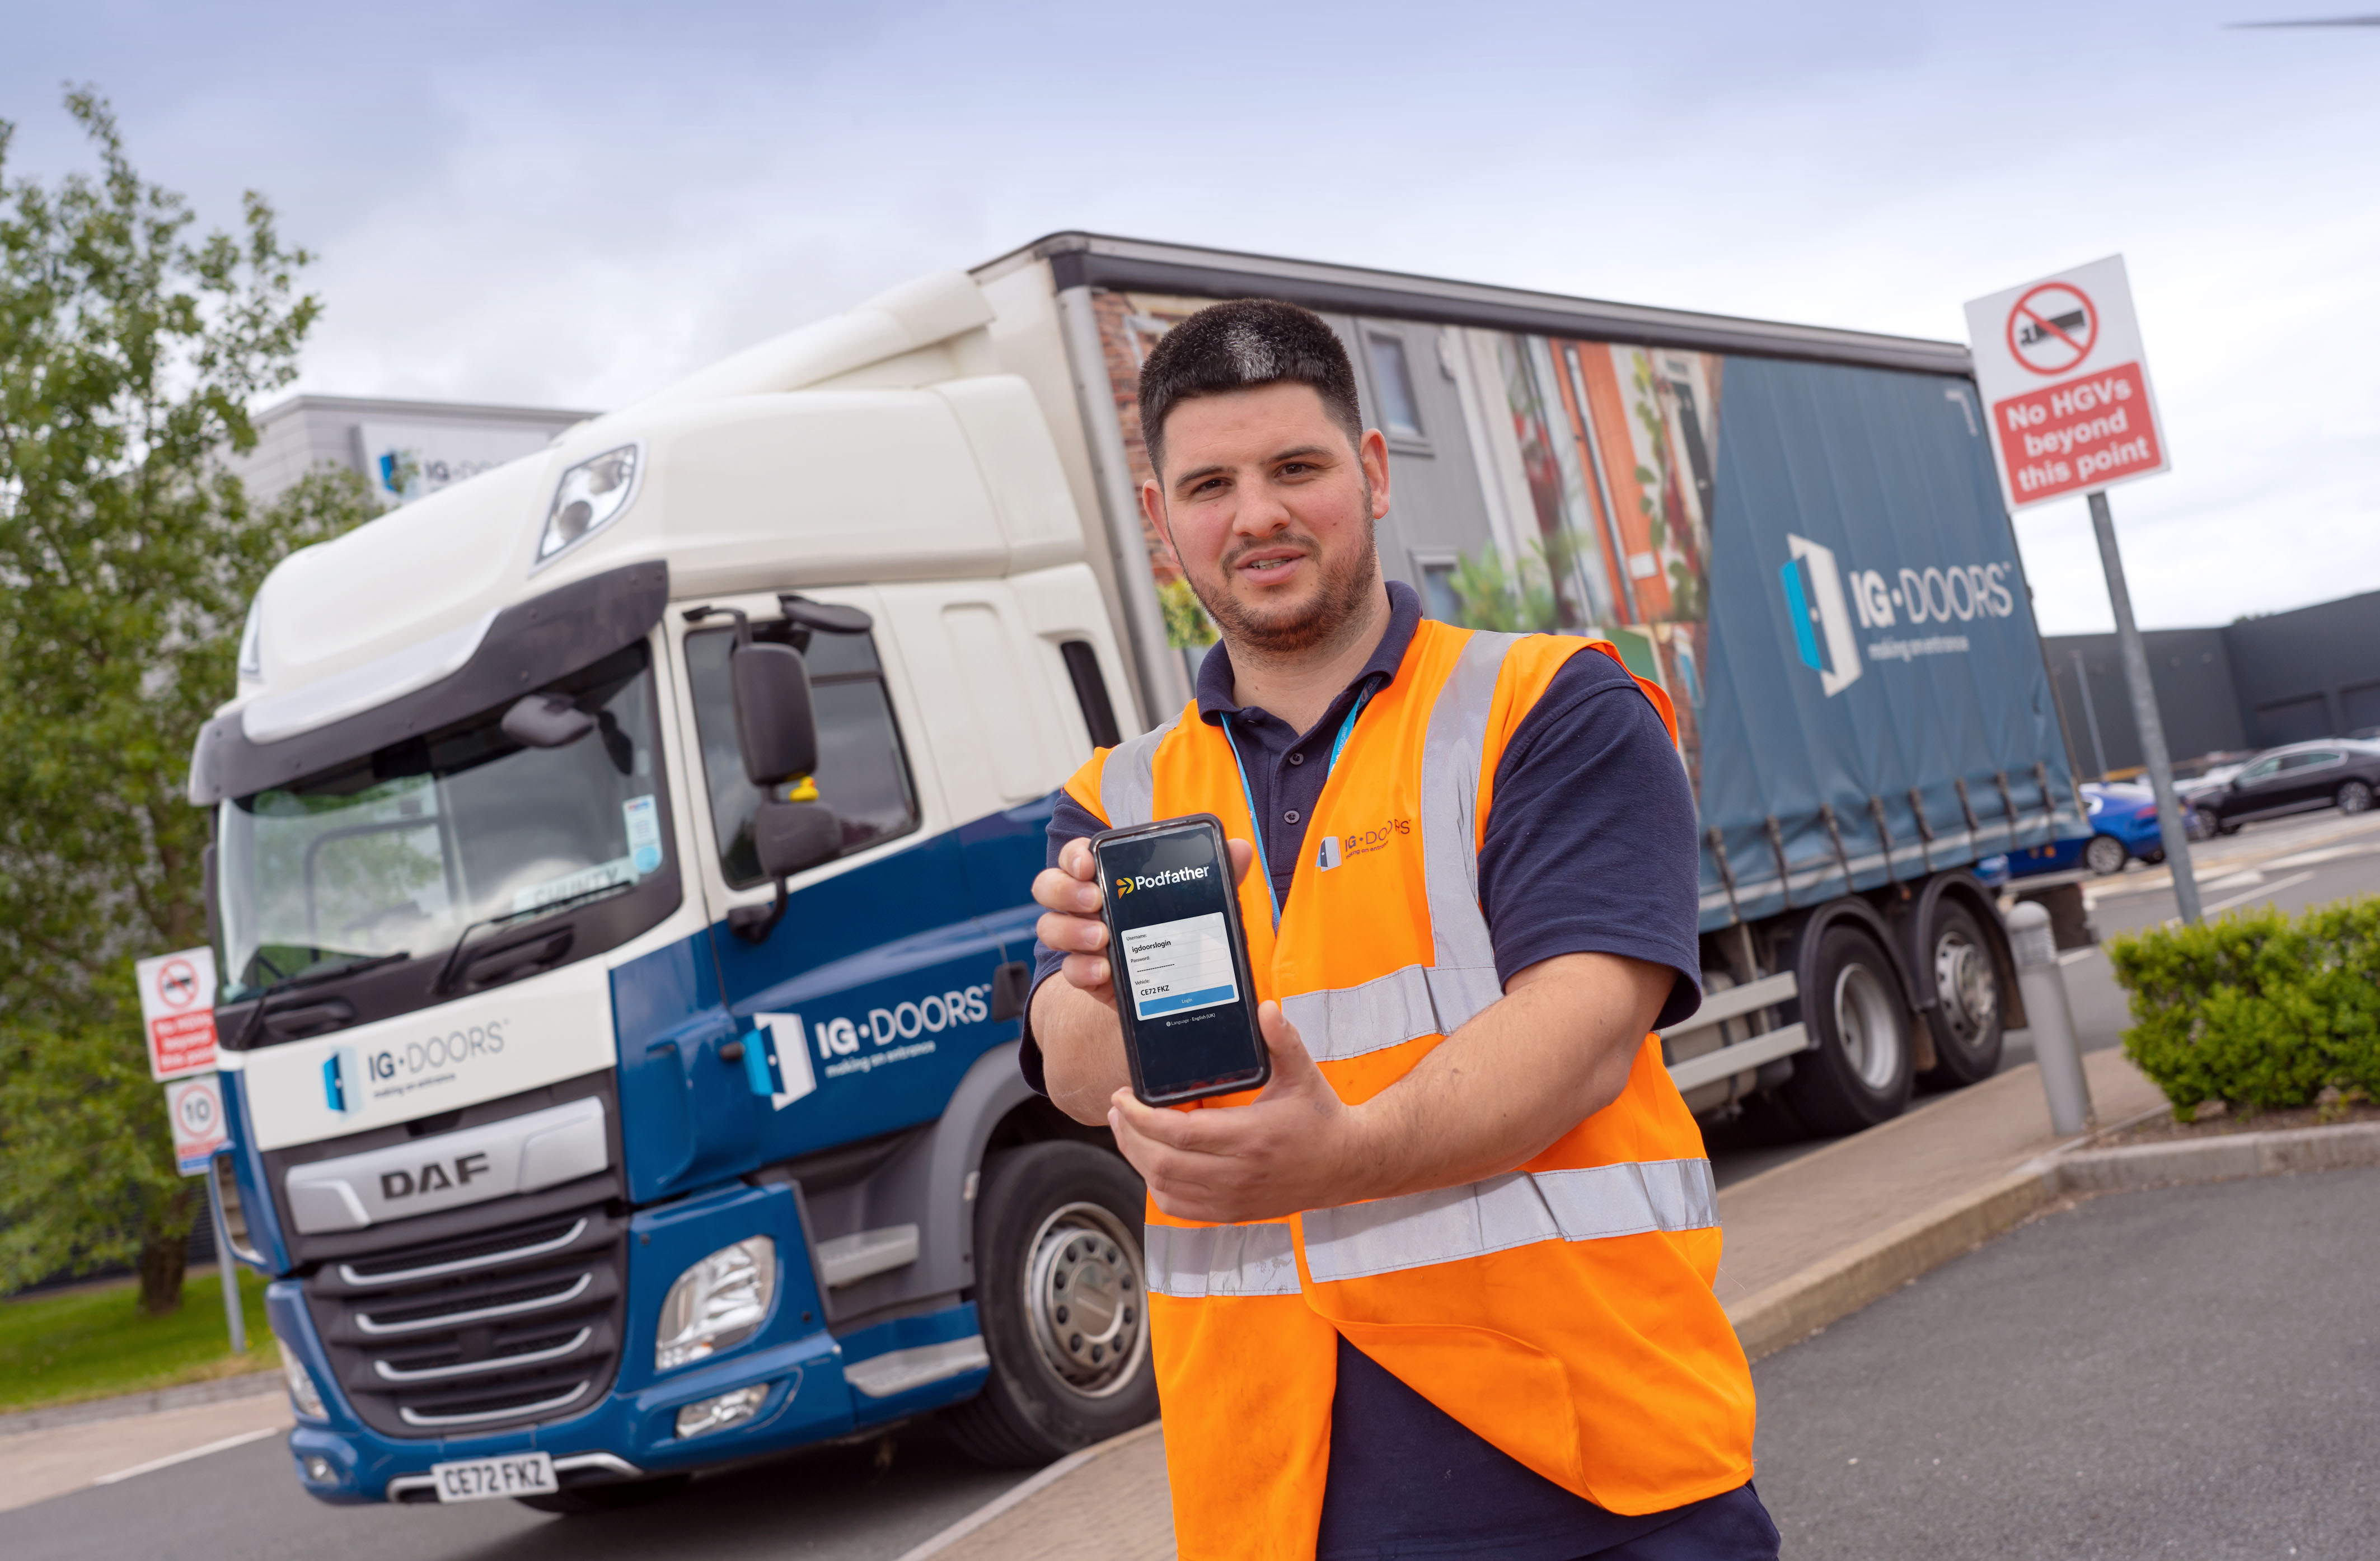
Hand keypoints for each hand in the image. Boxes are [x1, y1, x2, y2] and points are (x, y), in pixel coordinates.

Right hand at [1032, 834, 1254, 1006]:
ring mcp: (1080, 940)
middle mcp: (1084, 905)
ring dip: (1070, 931)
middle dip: (1065, 890)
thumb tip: (1240, 849)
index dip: (1074, 855)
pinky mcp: (1087, 974)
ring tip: (1100, 939)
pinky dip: (1081, 970)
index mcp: (1106, 876)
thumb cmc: (1179, 927)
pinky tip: (1103, 970)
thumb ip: (1217, 874)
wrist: (1172, 984)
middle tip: (1094, 900)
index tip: (1088, 862)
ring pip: (1049, 928)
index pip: (1076, 856)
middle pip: (1049, 887)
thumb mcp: (1199, 900)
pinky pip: (1069, 971)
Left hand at [1106, 1000, 1370, 1223]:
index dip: (1140, 1116)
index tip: (1122, 1096)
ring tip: (1128, 1130)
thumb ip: (1283, 1040)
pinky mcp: (1233, 1212)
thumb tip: (1266, 1008)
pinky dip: (1157, 1186)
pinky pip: (1180, 1207)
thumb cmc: (1321, 1117)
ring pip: (1165, 1187)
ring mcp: (1234, 1197)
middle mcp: (1239, 1172)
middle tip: (1117, 1109)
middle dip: (1129, 1135)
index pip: (1178, 1132)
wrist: (1347, 1164)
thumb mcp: (1303, 1073)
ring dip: (1137, 1159)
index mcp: (1252, 1136)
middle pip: (1162, 1162)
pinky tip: (1152, 1162)